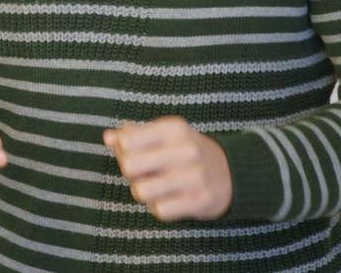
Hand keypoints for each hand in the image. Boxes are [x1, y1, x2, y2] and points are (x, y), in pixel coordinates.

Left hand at [104, 116, 232, 220]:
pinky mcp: (201, 200)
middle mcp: (185, 149)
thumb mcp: (164, 135)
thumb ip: (133, 134)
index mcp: (173, 129)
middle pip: (128, 166)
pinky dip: (160, 208)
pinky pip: (160, 211)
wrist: (232, 173)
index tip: (132, 152)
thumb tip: (108, 137)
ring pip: (140, 191)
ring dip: (144, 193)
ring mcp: (195, 175)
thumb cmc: (185, 151)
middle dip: (130, 173)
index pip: (127, 140)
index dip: (122, 150)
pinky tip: (171, 200)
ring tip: (155, 187)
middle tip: (143, 173)